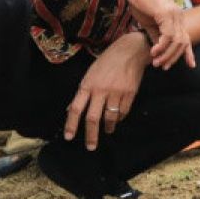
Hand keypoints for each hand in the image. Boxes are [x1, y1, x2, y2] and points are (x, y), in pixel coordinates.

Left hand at [63, 32, 147, 150]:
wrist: (130, 51)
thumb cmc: (107, 62)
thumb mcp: (90, 74)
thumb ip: (83, 92)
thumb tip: (72, 109)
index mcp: (87, 85)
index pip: (76, 109)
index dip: (71, 124)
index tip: (69, 137)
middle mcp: (100, 90)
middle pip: (93, 118)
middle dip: (91, 135)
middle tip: (91, 147)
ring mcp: (116, 93)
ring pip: (110, 118)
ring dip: (108, 127)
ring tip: (107, 131)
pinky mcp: (129, 94)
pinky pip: (123, 112)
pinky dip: (119, 118)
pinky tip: (117, 118)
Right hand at [121, 0, 195, 69]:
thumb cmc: (140, 1)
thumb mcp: (149, 22)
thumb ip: (156, 35)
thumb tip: (157, 50)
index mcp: (177, 18)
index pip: (186, 38)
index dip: (189, 53)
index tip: (191, 65)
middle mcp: (179, 16)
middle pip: (183, 43)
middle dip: (174, 58)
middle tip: (164, 68)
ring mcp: (174, 14)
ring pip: (177, 41)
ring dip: (167, 55)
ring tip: (156, 63)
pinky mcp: (166, 14)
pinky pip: (168, 35)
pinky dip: (162, 46)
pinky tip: (154, 52)